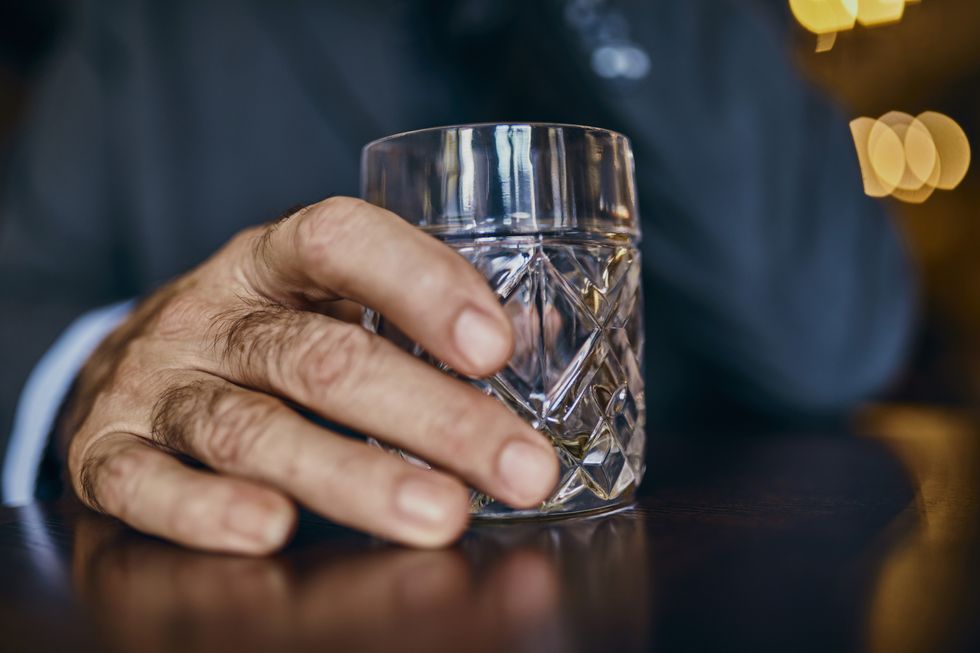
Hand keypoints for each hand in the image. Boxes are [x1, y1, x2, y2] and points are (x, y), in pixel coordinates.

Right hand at [61, 197, 558, 553]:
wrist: (124, 368)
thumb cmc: (254, 334)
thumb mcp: (317, 300)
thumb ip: (407, 317)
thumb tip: (543, 344)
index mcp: (269, 261)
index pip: (339, 240)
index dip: (420, 283)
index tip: (497, 346)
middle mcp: (212, 314)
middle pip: (321, 357)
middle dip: (432, 416)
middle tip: (519, 468)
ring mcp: (156, 384)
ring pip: (254, 430)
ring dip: (353, 478)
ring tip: (438, 517)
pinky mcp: (105, 454)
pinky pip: (149, 486)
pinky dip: (208, 511)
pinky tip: (271, 531)